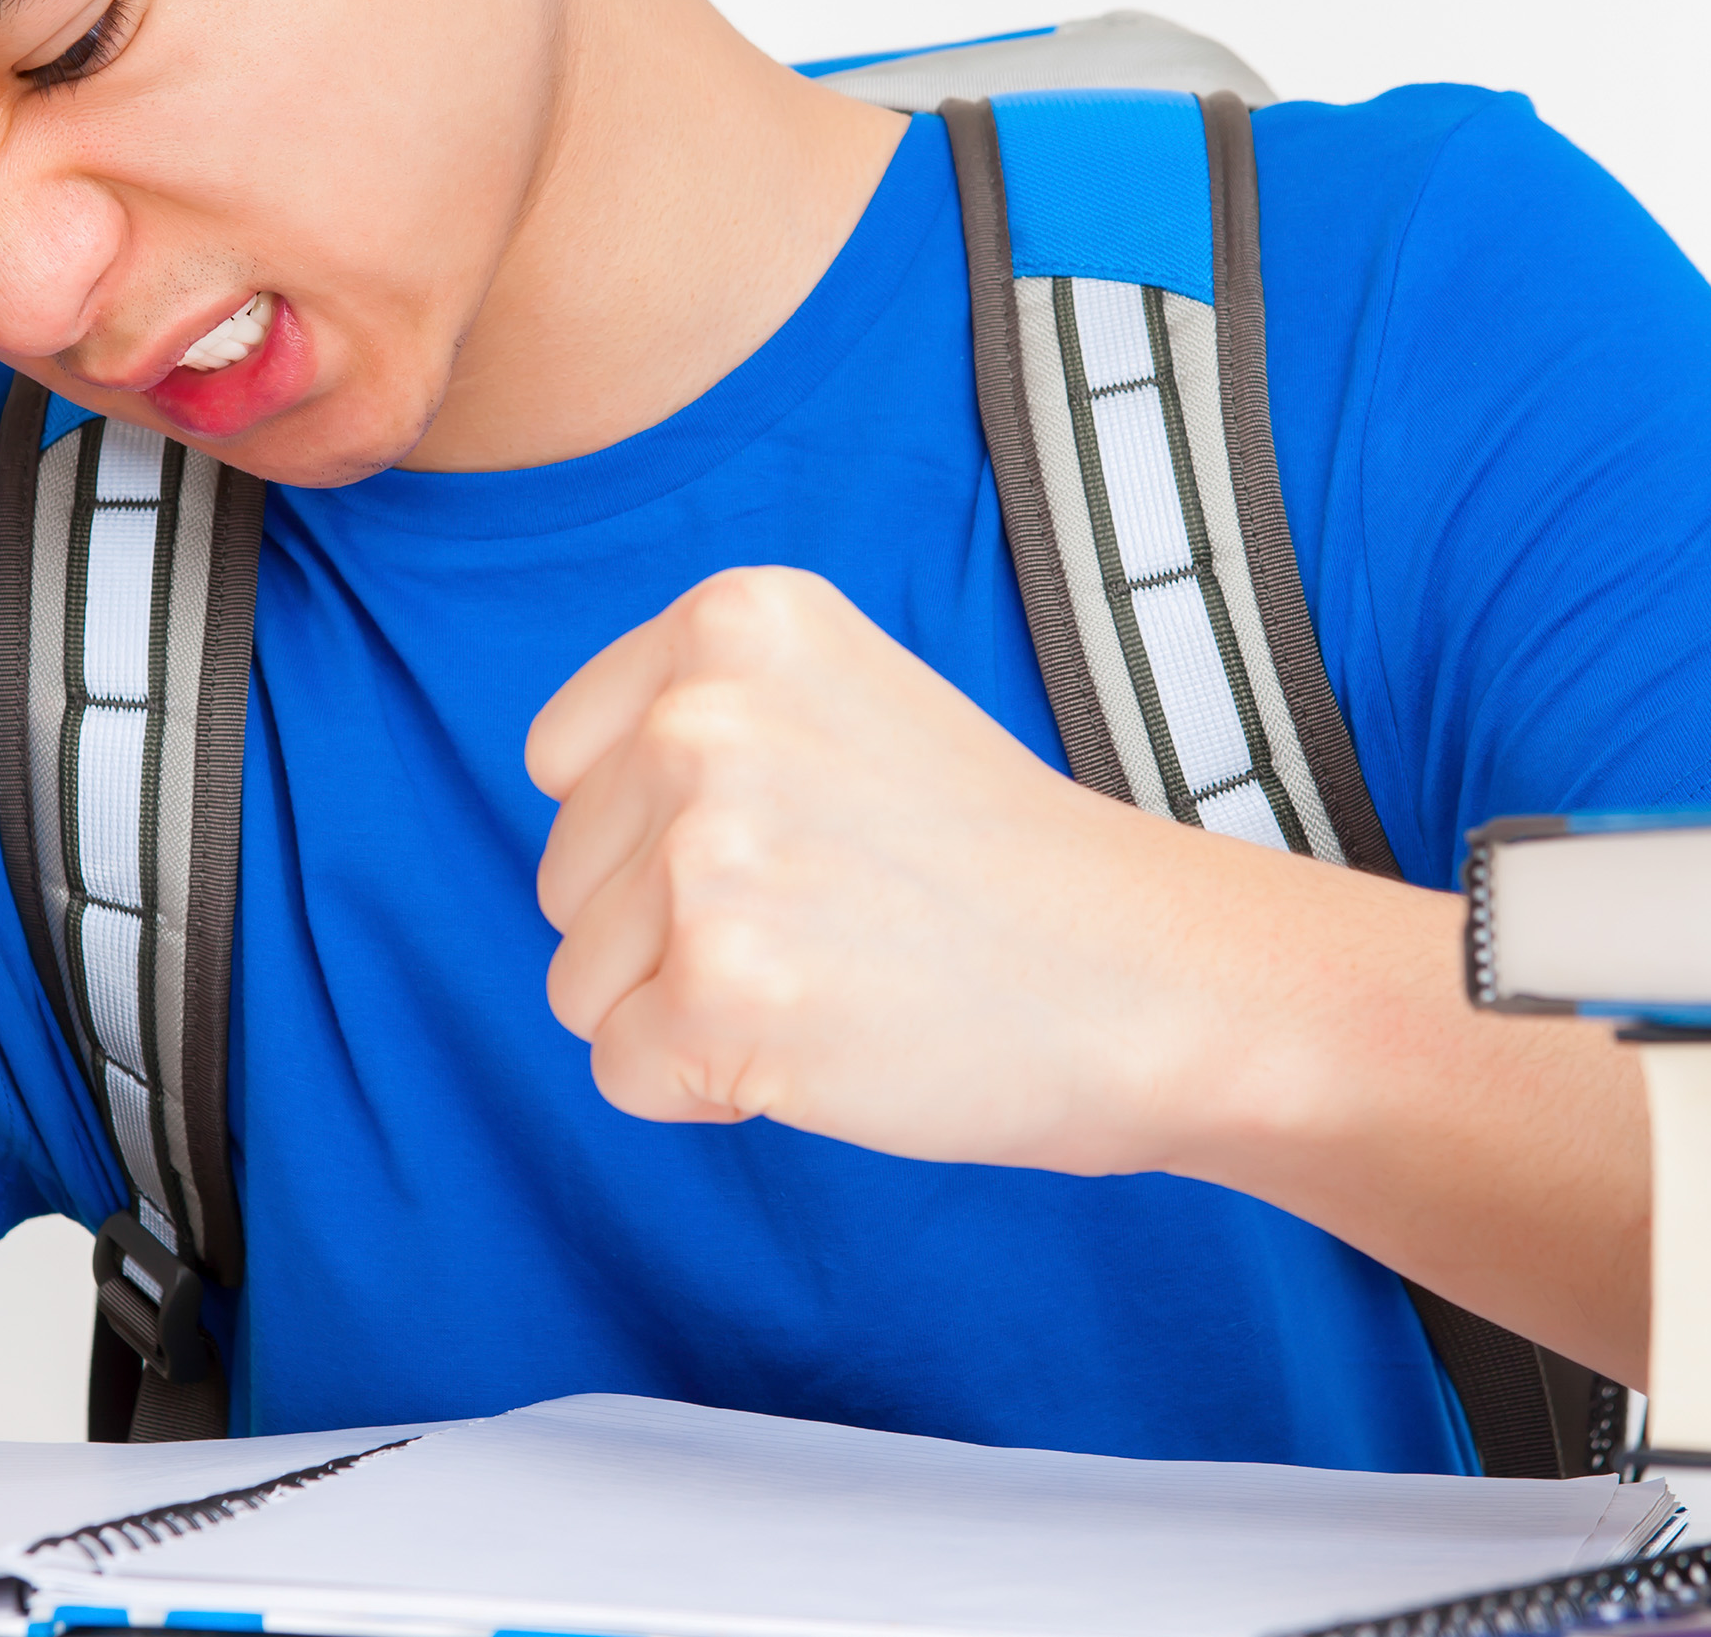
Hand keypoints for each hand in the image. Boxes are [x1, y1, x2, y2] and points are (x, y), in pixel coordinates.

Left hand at [525, 567, 1440, 1179]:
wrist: (1152, 978)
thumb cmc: (999, 866)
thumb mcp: (842, 707)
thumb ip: (697, 722)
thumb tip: (558, 801)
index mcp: (732, 619)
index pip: (562, 758)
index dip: (654, 834)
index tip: (796, 843)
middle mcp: (699, 715)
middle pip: (562, 878)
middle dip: (671, 930)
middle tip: (838, 922)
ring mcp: (703, 853)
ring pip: (580, 983)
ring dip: (688, 1010)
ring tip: (839, 977)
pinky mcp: (717, 989)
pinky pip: (620, 1073)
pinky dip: (708, 1089)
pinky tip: (829, 1043)